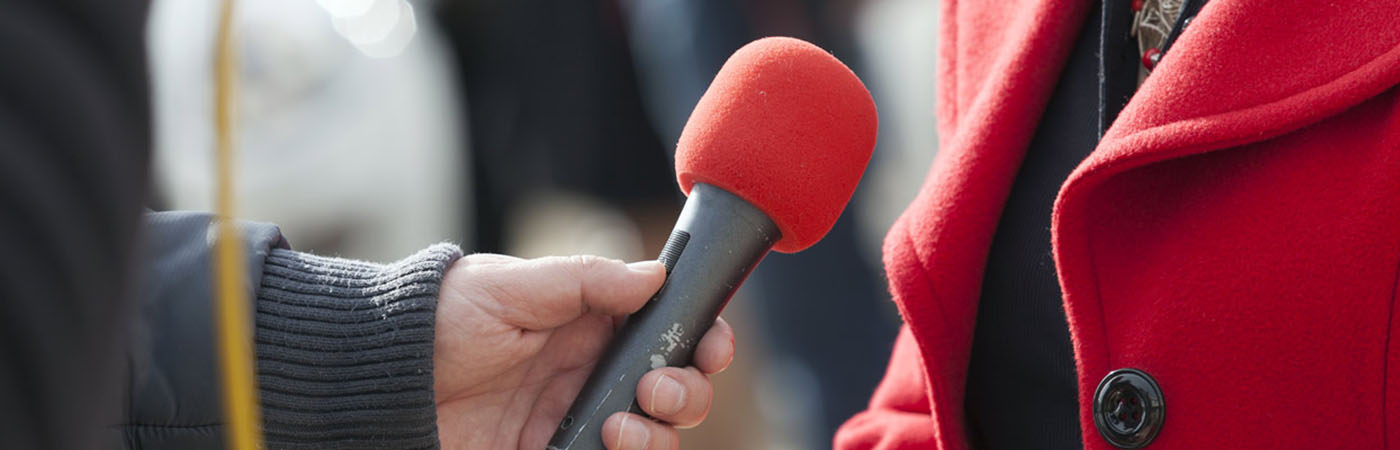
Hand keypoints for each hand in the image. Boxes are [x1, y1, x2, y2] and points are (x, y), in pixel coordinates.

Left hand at [433, 254, 735, 449]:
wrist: (379, 377)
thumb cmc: (440, 318)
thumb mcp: (514, 286)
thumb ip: (588, 281)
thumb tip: (656, 276)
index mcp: (593, 324)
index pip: (670, 332)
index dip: (704, 340)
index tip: (712, 347)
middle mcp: (593, 374)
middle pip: (676, 391)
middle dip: (687, 392)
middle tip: (655, 388)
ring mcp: (574, 420)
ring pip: (653, 439)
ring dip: (658, 435)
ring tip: (620, 427)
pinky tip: (604, 445)